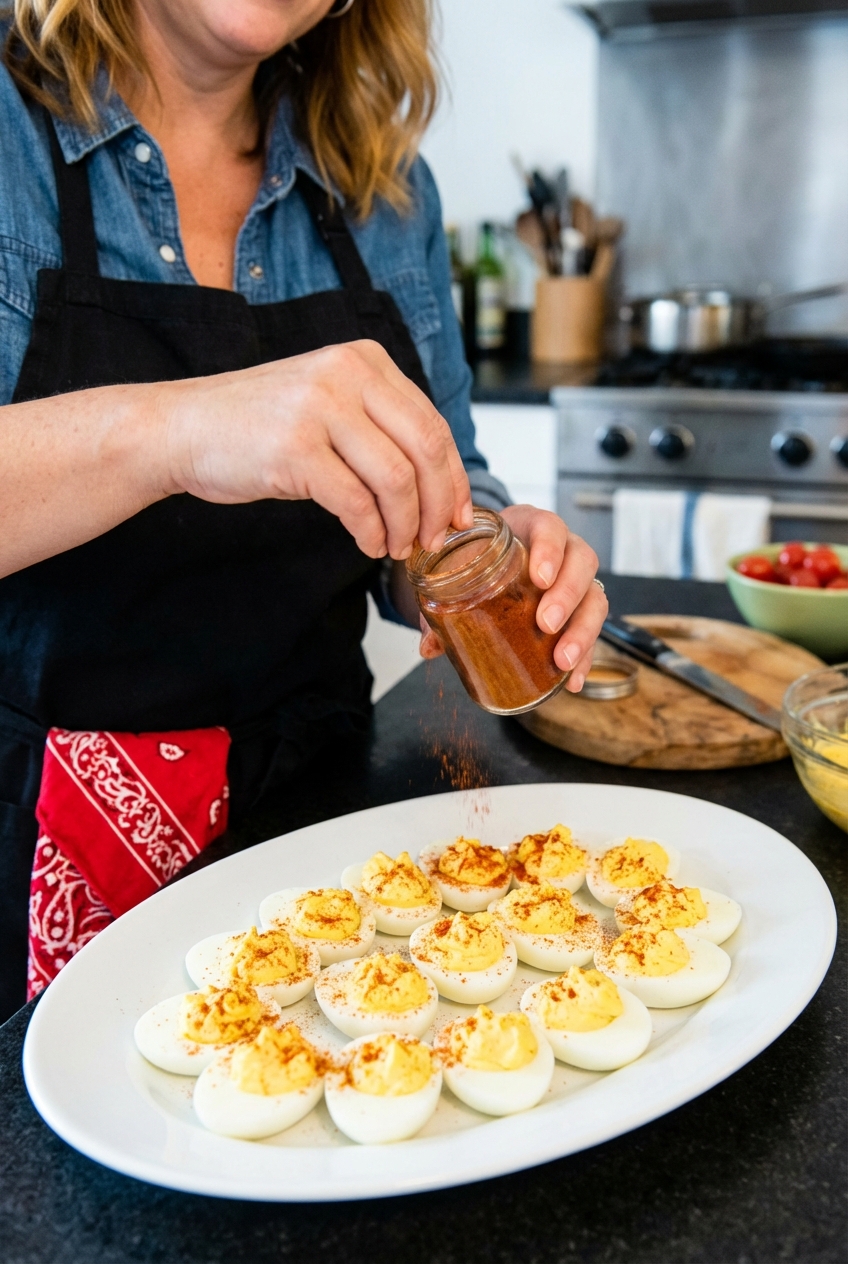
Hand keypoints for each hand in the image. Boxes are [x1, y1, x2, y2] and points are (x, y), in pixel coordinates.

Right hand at [161, 339, 472, 558]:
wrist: (182, 427)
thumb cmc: (255, 423)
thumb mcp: (325, 400)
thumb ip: (377, 422)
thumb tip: (437, 478)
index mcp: (363, 360)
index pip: (432, 422)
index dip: (454, 476)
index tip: (459, 514)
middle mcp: (346, 374)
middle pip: (425, 449)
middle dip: (440, 505)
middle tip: (436, 540)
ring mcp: (320, 410)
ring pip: (396, 480)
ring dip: (405, 525)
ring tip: (397, 547)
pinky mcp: (296, 450)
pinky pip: (357, 503)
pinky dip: (371, 532)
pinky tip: (368, 543)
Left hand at [419, 504, 607, 692]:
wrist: (493, 557)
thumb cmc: (481, 556)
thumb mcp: (462, 566)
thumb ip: (443, 602)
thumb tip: (429, 647)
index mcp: (532, 528)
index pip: (550, 527)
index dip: (550, 550)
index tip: (539, 578)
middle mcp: (564, 550)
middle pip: (582, 563)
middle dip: (567, 596)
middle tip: (546, 623)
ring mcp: (577, 580)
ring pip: (595, 598)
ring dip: (582, 631)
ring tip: (562, 660)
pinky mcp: (581, 610)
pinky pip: (592, 632)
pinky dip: (586, 657)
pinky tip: (573, 680)